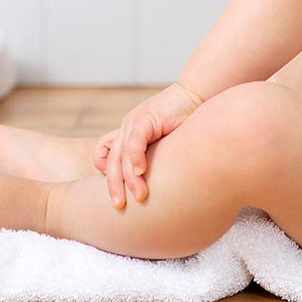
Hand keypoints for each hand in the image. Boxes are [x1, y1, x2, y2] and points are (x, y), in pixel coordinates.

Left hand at [93, 82, 203, 208]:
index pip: (104, 156)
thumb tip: (158, 189)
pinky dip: (135, 159)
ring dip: (128, 179)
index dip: (107, 175)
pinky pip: (134, 142)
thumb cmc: (185, 121)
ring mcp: (133, 122)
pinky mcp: (145, 118)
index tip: (119, 194)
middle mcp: (127, 129)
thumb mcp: (164, 143)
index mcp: (128, 135)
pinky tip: (140, 173)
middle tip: (119, 207)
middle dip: (113, 186)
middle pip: (110, 161)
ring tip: (138, 196)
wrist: (197, 95)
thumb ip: (154, 159)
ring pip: (121, 155)